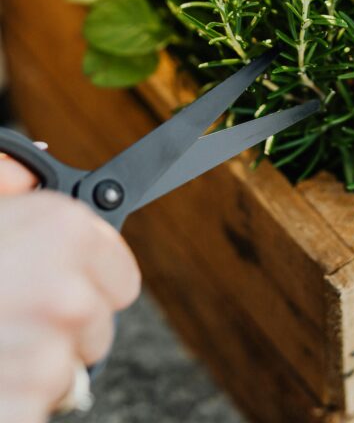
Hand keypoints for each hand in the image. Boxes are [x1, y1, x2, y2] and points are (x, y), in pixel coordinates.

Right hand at [0, 155, 139, 422]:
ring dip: (30, 369)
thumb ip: (6, 176)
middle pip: (96, 329)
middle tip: (5, 315)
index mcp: (66, 233)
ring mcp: (47, 359)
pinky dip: (12, 404)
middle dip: (58, 328)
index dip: (88, 282)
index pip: (122, 279)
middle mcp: (69, 295)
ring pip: (65, 376)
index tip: (56, 284)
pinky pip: (36, 411)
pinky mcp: (22, 410)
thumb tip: (32, 175)